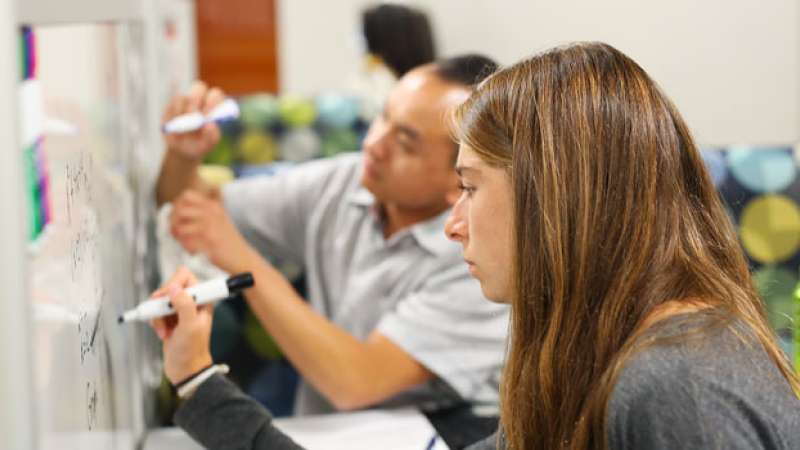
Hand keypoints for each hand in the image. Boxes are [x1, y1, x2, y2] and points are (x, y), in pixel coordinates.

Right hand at [149, 267, 213, 384]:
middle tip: (161, 313)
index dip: (173, 284)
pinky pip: (155, 312)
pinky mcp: (169, 319)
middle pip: (169, 287)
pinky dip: (155, 322)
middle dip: (162, 302)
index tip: (168, 298)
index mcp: (202, 300)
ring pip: (160, 301)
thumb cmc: (192, 351)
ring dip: (158, 315)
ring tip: (164, 330)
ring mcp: (180, 311)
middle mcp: (192, 302)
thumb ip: (185, 305)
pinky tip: (162, 334)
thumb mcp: (190, 327)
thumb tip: (175, 289)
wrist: (185, 370)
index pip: (185, 276)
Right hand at [162, 81, 225, 161]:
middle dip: (196, 98)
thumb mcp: (208, 144)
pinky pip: (170, 106)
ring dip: (183, 113)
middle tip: (194, 115)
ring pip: (182, 97)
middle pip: (199, 86)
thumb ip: (211, 135)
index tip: (208, 114)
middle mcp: (200, 99)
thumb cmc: (200, 145)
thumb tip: (210, 124)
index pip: (215, 94)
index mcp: (214, 106)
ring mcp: (184, 100)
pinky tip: (175, 127)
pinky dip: (173, 117)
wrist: (183, 150)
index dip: (212, 101)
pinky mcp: (171, 105)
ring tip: (184, 130)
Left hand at [170, 189, 253, 271]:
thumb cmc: (229, 241)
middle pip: (179, 210)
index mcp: (213, 206)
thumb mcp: (220, 218)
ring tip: (184, 242)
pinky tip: (192, 251)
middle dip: (173, 222)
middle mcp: (211, 213)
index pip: (186, 196)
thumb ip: (203, 211)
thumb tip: (177, 209)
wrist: (242, 257)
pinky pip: (186, 243)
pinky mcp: (208, 241)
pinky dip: (186, 248)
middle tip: (176, 232)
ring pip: (179, 227)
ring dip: (178, 237)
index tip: (177, 217)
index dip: (177, 206)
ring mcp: (209, 227)